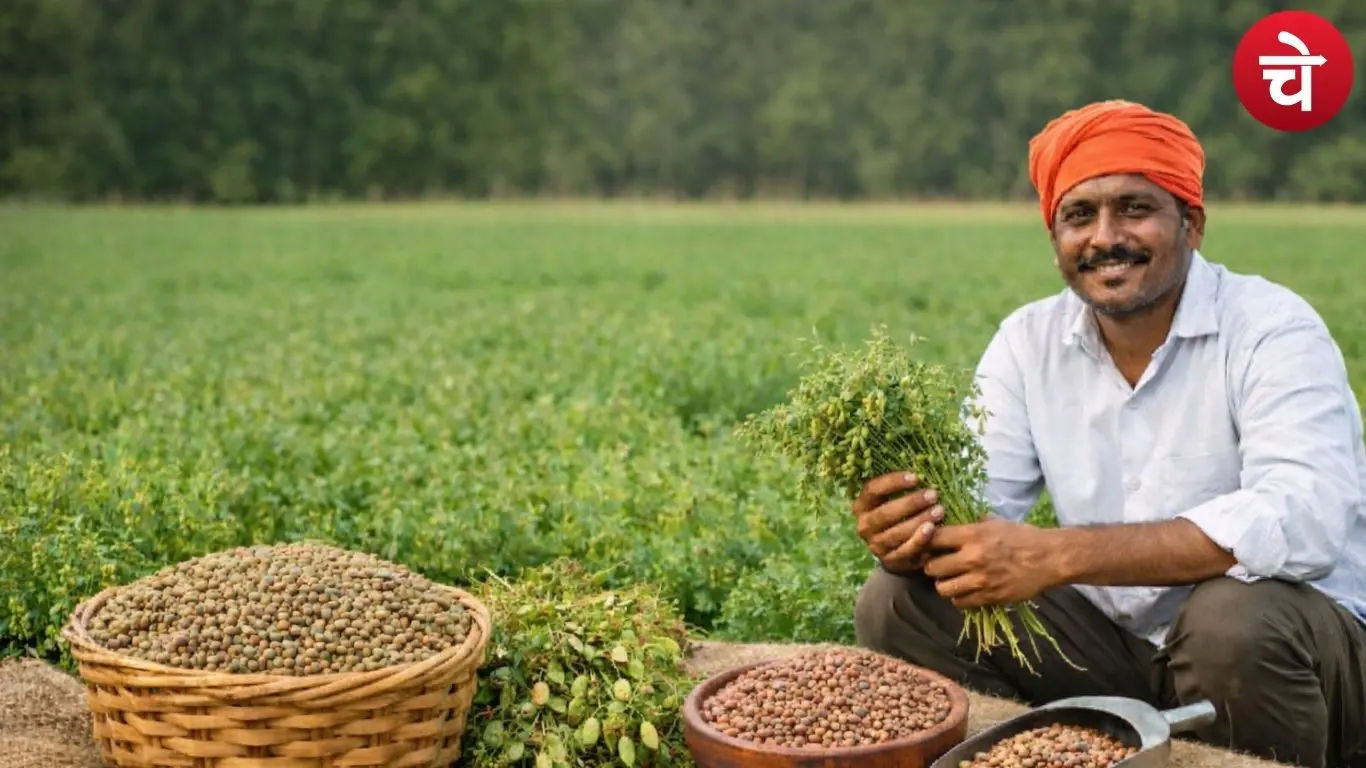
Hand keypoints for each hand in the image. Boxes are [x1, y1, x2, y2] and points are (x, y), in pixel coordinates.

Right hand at [851, 471, 945, 573]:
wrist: (896, 550)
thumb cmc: (898, 515)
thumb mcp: (891, 500)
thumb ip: (899, 488)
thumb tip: (923, 465)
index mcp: (861, 506)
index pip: (872, 490)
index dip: (892, 482)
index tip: (915, 477)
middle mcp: (864, 526)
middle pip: (885, 513)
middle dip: (911, 503)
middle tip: (933, 494)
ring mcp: (876, 545)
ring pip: (896, 532)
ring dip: (919, 520)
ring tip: (939, 510)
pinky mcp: (890, 560)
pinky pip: (906, 550)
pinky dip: (920, 540)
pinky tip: (933, 529)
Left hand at [922, 519, 1061, 607]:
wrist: (1050, 558)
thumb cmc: (1024, 537)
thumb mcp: (996, 523)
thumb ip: (972, 525)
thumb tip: (953, 522)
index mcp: (973, 535)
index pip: (933, 538)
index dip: (926, 542)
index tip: (929, 545)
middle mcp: (973, 558)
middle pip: (932, 567)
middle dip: (932, 566)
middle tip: (939, 565)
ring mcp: (980, 580)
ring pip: (942, 588)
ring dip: (944, 584)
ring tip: (951, 579)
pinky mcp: (990, 597)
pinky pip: (960, 602)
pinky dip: (959, 597)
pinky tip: (966, 589)